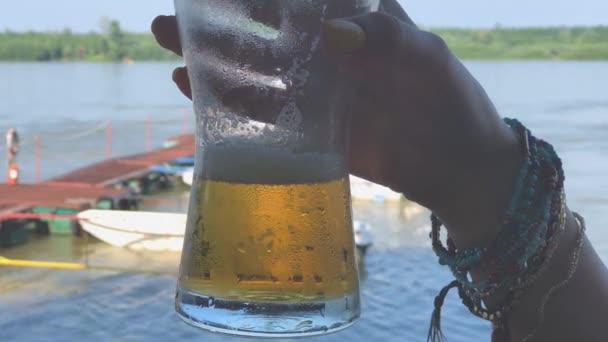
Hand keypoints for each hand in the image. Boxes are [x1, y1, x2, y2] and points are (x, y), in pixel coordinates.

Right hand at [152, 0, 521, 246]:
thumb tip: (328, 30)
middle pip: (264, 33)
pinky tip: (197, 93)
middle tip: (170, 20)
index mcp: (357, 25)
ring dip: (212, 62)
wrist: (460, 167)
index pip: (298, 1)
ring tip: (169, 51)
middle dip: (219, 23)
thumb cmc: (451, 101)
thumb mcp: (425, 58)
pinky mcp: (311, 133)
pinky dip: (231, 104)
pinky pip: (265, 116)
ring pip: (255, 73)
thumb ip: (383, 35)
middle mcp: (328, 56)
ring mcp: (316, 95)